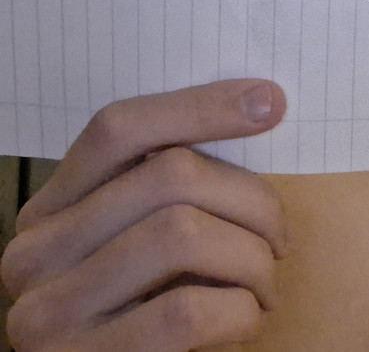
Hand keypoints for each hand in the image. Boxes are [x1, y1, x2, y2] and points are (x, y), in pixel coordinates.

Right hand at [1, 80, 288, 351]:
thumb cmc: (153, 316)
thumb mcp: (146, 246)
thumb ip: (170, 193)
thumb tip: (259, 105)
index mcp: (50, 211)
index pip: (119, 129)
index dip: (200, 106)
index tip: (270, 102)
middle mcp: (34, 254)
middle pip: (169, 174)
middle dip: (253, 203)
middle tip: (280, 242)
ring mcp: (48, 311)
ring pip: (183, 233)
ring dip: (252, 260)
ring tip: (264, 287)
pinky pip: (187, 309)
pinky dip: (239, 311)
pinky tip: (247, 321)